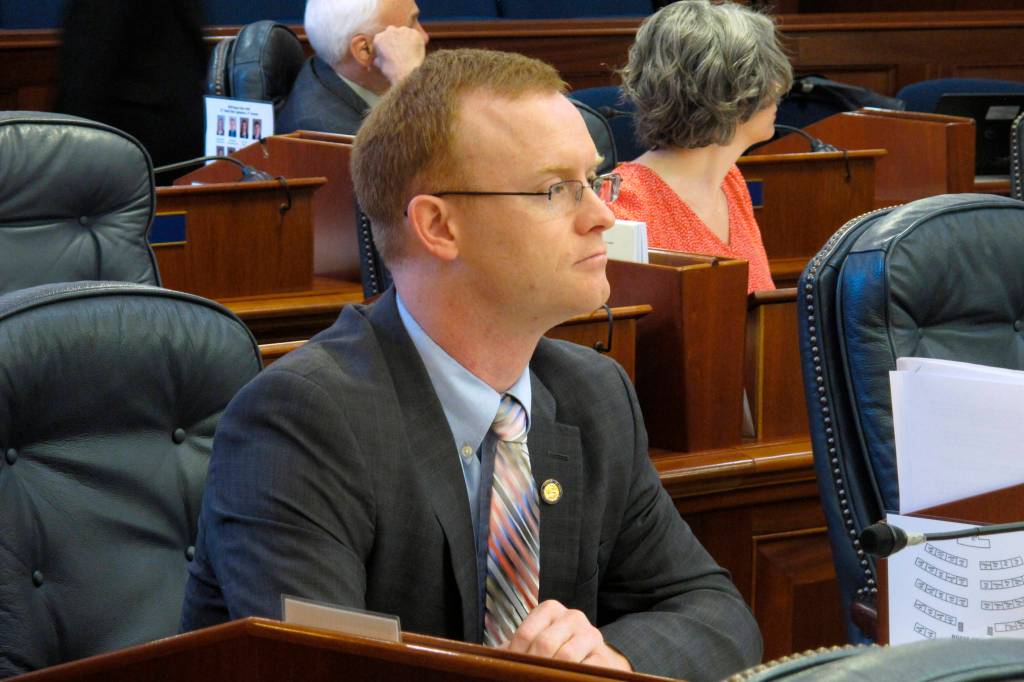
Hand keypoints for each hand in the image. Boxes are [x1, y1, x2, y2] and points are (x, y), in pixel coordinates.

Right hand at [371, 26, 425, 85]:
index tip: (389, 52)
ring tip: (409, 51)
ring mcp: (403, 30)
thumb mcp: (381, 67)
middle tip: (400, 51)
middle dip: (395, 39)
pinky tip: (416, 50)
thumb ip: (378, 60)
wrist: (408, 72)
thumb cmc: (393, 71)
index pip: (381, 39)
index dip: (385, 46)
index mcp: (378, 39)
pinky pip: (415, 35)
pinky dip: (415, 41)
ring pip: (404, 32)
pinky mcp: (414, 33)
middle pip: (392, 32)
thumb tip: (376, 60)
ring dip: (405, 39)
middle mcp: (389, 31)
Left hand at [505, 600, 631, 670]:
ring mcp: (591, 634)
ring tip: (544, 678)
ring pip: (566, 656)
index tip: (512, 670)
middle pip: (544, 644)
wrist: (592, 661)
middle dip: (533, 666)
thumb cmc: (556, 652)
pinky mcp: (604, 656)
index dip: (515, 657)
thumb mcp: (534, 644)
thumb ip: (512, 648)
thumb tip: (481, 658)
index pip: (526, 633)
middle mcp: (572, 616)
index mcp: (551, 609)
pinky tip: (563, 679)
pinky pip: (587, 669)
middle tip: (526, 678)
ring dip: (552, 673)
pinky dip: (571, 677)